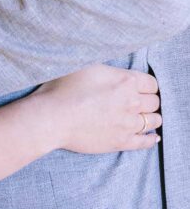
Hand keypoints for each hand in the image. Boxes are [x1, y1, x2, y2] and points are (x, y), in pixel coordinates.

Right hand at [34, 64, 160, 153]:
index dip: (146, 84)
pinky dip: (151, 138)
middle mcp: (132, 102)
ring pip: (153, 121)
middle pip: (154, 102)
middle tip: (140, 101)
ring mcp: (128, 124)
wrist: (53, 117)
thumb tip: (116, 70)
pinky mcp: (122, 142)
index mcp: (125, 81)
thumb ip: (109, 69)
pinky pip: (145, 142)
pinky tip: (152, 136)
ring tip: (143, 116)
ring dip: (150, 117)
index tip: (140, 86)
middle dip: (149, 100)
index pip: (151, 83)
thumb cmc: (64, 88)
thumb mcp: (86, 66)